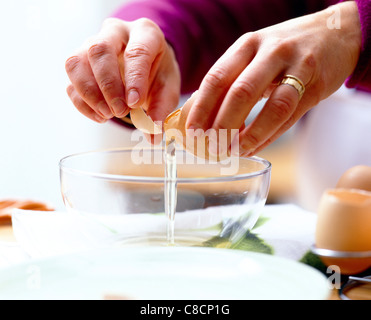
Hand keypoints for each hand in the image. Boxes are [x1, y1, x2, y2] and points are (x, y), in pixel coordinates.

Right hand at [65, 18, 180, 123]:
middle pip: (99, 50)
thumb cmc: (157, 72)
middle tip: (120, 111)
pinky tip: (99, 116)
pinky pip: (70, 81)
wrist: (147, 65)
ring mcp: (91, 44)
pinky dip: (82, 103)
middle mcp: (115, 32)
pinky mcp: (79, 63)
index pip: (136, 51)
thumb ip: (161, 110)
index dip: (134, 79)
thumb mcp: (167, 88)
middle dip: (108, 85)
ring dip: (90, 94)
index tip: (134, 103)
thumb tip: (153, 135)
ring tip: (108, 115)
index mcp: (145, 33)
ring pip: (76, 62)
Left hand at [185, 1, 361, 156]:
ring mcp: (297, 67)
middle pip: (241, 92)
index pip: (217, 78)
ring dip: (249, 135)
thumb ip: (232, 81)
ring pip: (272, 107)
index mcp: (247, 45)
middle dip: (222, 125)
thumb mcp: (254, 55)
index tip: (192, 131)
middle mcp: (271, 52)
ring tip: (234, 152)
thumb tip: (206, 118)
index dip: (201, 108)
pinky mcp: (316, 85)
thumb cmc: (284, 51)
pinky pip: (290, 116)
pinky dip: (269, 136)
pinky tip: (254, 147)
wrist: (334, 34)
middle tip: (212, 148)